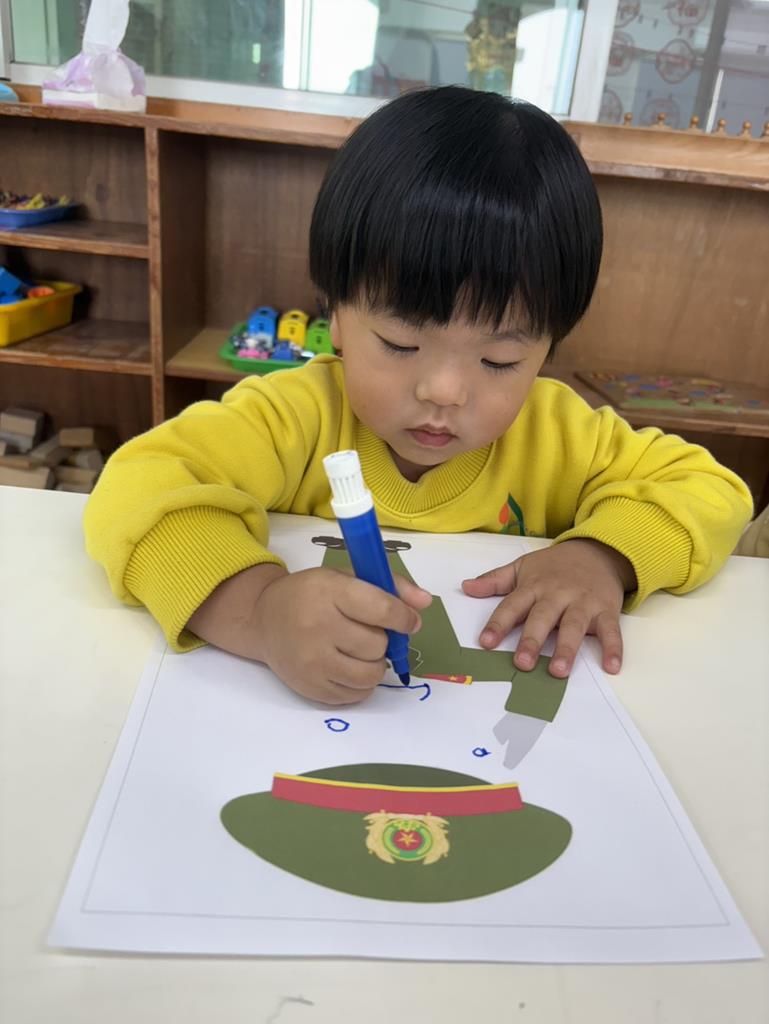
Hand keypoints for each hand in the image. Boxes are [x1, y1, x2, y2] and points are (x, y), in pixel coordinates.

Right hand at [189, 563, 430, 704]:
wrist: (264, 619)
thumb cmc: (312, 594)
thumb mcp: (347, 577)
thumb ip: (391, 586)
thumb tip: (425, 604)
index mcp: (329, 591)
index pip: (382, 610)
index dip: (404, 617)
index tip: (408, 621)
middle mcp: (317, 626)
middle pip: (378, 645)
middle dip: (382, 640)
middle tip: (367, 632)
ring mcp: (311, 661)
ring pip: (371, 675)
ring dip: (375, 664)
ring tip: (361, 651)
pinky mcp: (309, 687)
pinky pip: (356, 695)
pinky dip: (362, 684)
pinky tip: (349, 666)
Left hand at [461, 540, 635, 677]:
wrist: (598, 551)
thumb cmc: (555, 566)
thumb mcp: (523, 567)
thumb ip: (494, 580)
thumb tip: (465, 587)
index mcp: (534, 586)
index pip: (512, 605)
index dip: (499, 624)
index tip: (486, 642)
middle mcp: (558, 594)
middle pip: (543, 617)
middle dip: (533, 640)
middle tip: (523, 663)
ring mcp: (583, 602)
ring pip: (574, 626)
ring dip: (567, 648)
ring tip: (559, 671)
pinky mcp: (606, 610)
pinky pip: (611, 631)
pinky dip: (614, 648)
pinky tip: (612, 667)